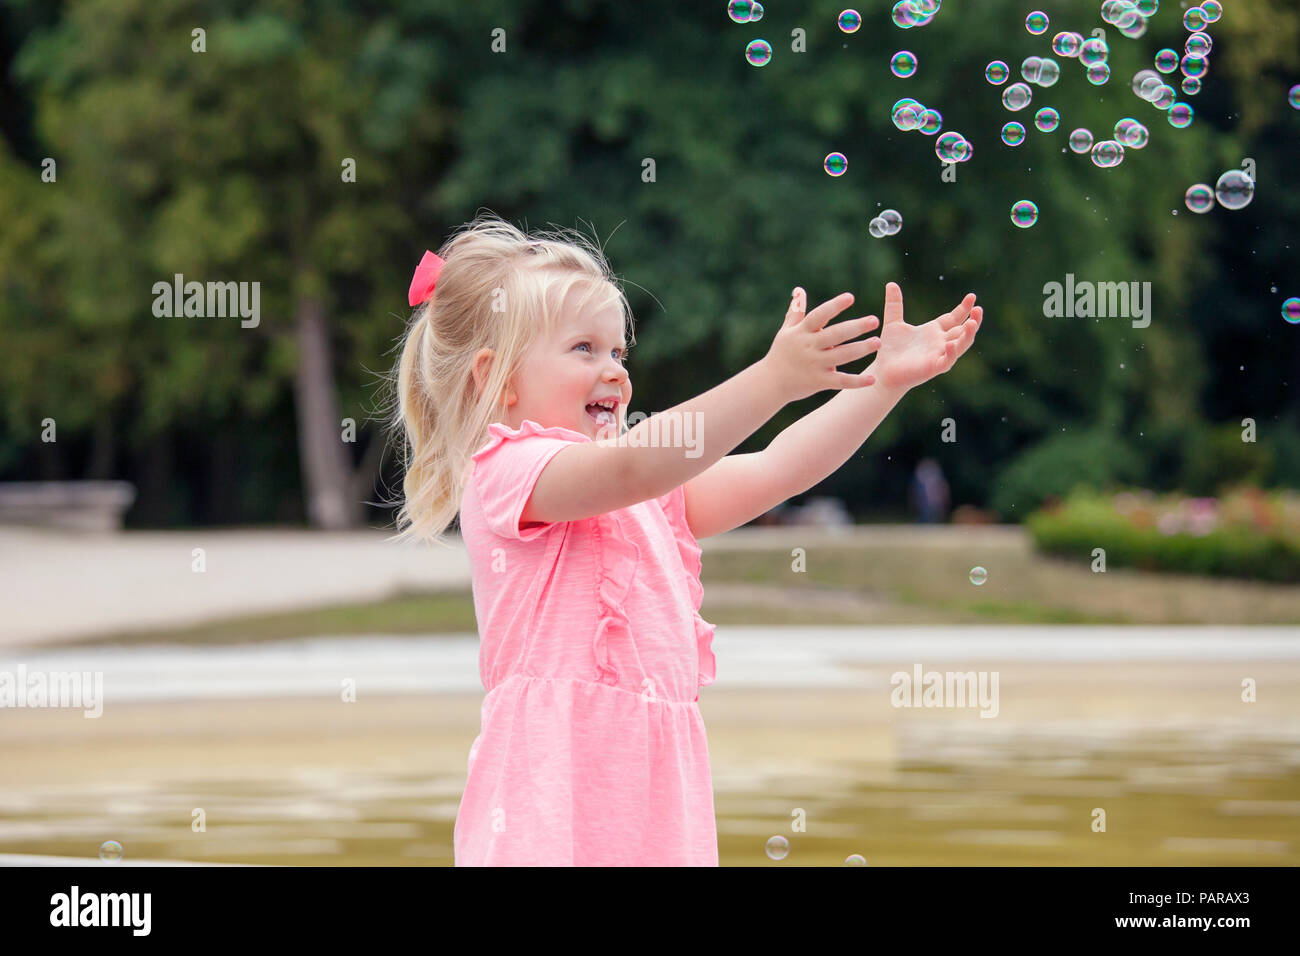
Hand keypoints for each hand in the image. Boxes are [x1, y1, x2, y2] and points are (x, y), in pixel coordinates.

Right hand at [762, 287, 882, 401]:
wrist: (769, 383)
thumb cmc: (781, 354)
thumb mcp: (786, 331)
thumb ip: (796, 311)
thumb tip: (799, 290)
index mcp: (802, 332)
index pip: (819, 315)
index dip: (834, 306)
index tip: (850, 297)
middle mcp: (809, 346)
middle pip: (835, 335)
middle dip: (855, 327)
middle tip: (874, 320)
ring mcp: (814, 364)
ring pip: (841, 356)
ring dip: (860, 349)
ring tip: (878, 343)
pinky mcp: (819, 382)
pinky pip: (840, 381)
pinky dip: (856, 382)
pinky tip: (872, 379)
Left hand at [865, 283, 981, 390]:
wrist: (882, 372)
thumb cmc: (890, 350)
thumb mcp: (893, 323)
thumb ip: (894, 304)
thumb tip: (890, 283)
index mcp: (934, 331)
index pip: (954, 318)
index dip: (964, 308)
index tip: (972, 296)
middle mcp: (940, 343)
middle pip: (963, 331)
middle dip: (973, 321)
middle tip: (978, 309)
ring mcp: (938, 355)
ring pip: (961, 345)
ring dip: (968, 335)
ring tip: (972, 323)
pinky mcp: (932, 368)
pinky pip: (947, 361)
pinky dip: (951, 353)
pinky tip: (950, 344)